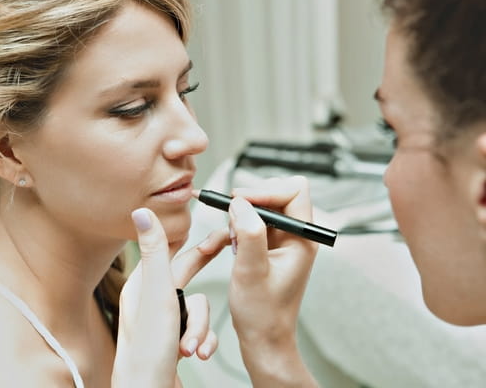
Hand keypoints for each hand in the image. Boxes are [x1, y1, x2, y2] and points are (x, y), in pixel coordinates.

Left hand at [112, 208, 228, 387]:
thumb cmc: (147, 354)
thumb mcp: (157, 296)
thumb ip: (156, 254)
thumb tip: (141, 212)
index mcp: (141, 285)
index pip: (170, 250)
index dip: (193, 236)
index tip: (215, 224)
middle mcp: (150, 302)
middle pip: (186, 274)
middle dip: (206, 269)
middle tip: (227, 243)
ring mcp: (163, 323)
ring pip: (199, 307)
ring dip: (201, 328)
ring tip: (188, 347)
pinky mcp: (174, 341)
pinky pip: (200, 330)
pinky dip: (205, 340)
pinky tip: (198, 354)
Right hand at [227, 176, 317, 386]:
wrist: (263, 339)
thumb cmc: (263, 314)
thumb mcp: (251, 272)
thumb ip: (249, 234)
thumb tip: (240, 203)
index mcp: (302, 239)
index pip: (293, 191)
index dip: (265, 191)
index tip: (240, 201)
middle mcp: (295, 235)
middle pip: (277, 193)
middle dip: (251, 201)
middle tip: (232, 219)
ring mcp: (282, 241)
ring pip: (261, 207)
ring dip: (240, 216)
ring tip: (230, 239)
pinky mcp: (268, 247)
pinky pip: (251, 223)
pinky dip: (236, 228)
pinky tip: (227, 245)